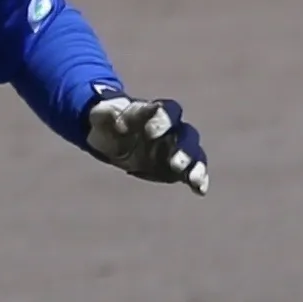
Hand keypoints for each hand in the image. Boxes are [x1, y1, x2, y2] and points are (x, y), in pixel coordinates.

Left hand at [84, 88, 208, 194]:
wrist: (112, 138)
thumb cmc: (109, 122)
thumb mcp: (103, 115)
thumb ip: (109, 114)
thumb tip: (118, 122)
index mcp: (156, 112)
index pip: (168, 111)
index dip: (162, 120)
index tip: (151, 132)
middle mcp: (172, 129)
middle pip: (186, 134)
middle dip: (183, 147)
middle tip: (176, 162)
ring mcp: (176, 148)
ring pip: (193, 153)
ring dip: (194, 165)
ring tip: (193, 179)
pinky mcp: (176, 167)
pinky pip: (191, 171)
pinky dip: (197, 179)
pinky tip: (200, 190)